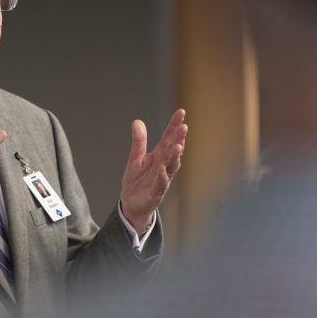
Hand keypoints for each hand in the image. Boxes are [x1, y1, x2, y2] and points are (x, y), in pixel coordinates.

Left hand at [120, 109, 186, 232]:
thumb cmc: (138, 181)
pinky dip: (162, 177)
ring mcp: (162, 178)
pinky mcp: (156, 192)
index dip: (174, 125)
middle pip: (172, 150)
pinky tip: (163, 170)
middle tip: (184, 126)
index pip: (168, 138)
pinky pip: (160, 184)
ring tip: (177, 146)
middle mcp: (164, 165)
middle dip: (179, 139)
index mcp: (159, 155)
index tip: (181, 112)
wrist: (132, 205)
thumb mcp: (135, 158)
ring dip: (174, 157)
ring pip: (171, 166)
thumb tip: (137, 121)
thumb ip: (139, 142)